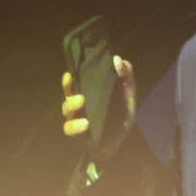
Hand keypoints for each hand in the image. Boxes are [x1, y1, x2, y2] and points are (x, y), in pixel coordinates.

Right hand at [62, 55, 136, 187]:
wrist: (127, 137)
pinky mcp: (79, 135)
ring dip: (72, 111)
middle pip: (68, 100)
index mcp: (87, 95)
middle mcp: (79, 107)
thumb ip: (125, 73)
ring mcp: (78, 120)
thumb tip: (116, 59)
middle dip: (70, 97)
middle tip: (82, 98)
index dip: (68, 82)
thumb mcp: (128, 90)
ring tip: (83, 112)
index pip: (74, 86)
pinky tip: (85, 125)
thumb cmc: (123, 111)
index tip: (69, 75)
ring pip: (67, 114)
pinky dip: (76, 127)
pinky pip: (70, 130)